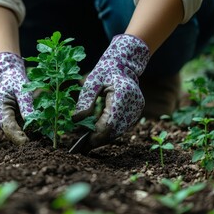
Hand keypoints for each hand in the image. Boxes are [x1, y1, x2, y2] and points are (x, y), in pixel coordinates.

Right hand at [0, 52, 32, 144]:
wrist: (7, 76)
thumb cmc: (15, 81)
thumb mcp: (23, 91)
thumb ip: (26, 106)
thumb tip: (33, 124)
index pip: (8, 126)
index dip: (18, 136)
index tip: (28, 143)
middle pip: (10, 131)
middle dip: (24, 136)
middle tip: (41, 140)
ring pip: (13, 131)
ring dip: (25, 133)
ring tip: (40, 134)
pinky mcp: (3, 121)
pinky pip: (14, 128)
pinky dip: (24, 129)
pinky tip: (35, 128)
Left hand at [73, 34, 150, 151]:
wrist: (124, 65)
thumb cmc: (105, 71)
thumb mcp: (92, 81)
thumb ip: (85, 100)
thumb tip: (76, 121)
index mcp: (123, 95)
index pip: (109, 122)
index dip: (96, 135)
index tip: (83, 143)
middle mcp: (134, 104)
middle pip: (115, 130)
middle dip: (98, 140)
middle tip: (82, 148)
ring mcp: (137, 110)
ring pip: (119, 131)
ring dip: (103, 138)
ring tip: (87, 145)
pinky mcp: (135, 113)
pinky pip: (121, 127)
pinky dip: (109, 133)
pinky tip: (97, 136)